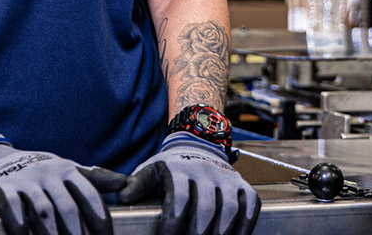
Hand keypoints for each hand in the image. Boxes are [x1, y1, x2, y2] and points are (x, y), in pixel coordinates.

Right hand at [0, 133, 126, 234]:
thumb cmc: (38, 172)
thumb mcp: (65, 169)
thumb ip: (93, 178)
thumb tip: (123, 183)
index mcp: (67, 170)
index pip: (89, 195)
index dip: (100, 219)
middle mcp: (48, 173)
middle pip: (68, 208)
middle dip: (77, 233)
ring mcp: (24, 180)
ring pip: (43, 212)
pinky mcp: (1, 188)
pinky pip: (12, 206)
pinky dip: (19, 224)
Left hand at [116, 133, 259, 234]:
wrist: (198, 145)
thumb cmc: (169, 168)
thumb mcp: (149, 171)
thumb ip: (136, 185)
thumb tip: (121, 197)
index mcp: (178, 169)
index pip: (179, 200)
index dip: (172, 227)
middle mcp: (204, 171)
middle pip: (206, 208)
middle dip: (197, 234)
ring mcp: (226, 177)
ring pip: (230, 209)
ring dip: (221, 234)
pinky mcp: (243, 184)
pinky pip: (250, 206)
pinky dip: (245, 227)